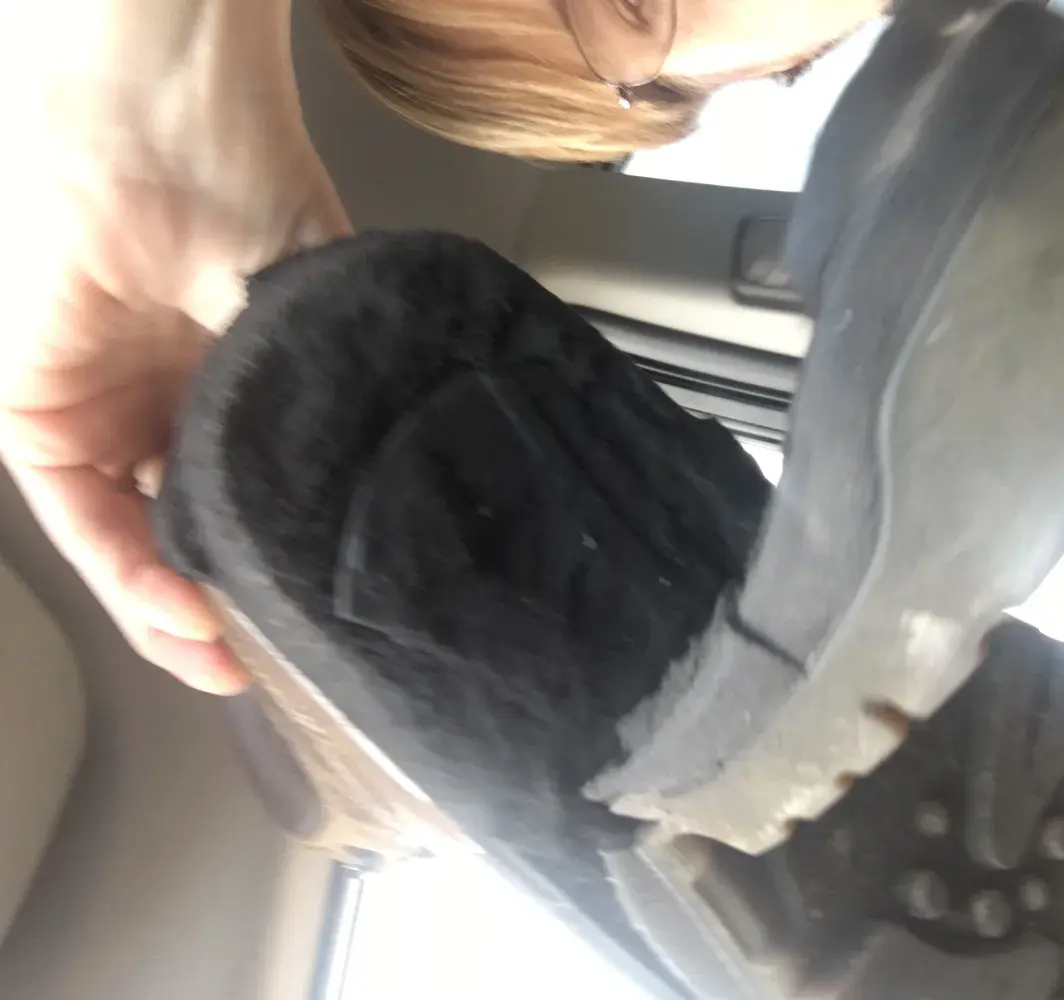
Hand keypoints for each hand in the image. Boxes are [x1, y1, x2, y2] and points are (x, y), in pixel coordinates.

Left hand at [1, 0, 349, 693]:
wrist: (161, 120)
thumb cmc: (243, 184)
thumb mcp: (307, 323)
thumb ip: (325, 405)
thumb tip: (380, 496)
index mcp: (234, 386)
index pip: (252, 496)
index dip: (278, 566)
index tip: (321, 622)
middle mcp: (169, 409)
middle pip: (191, 532)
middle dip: (224, 607)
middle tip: (268, 664)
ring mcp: (104, 413)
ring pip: (132, 540)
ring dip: (169, 610)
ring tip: (220, 657)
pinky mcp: (37, 411)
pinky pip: (79, 515)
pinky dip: (125, 571)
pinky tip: (179, 610)